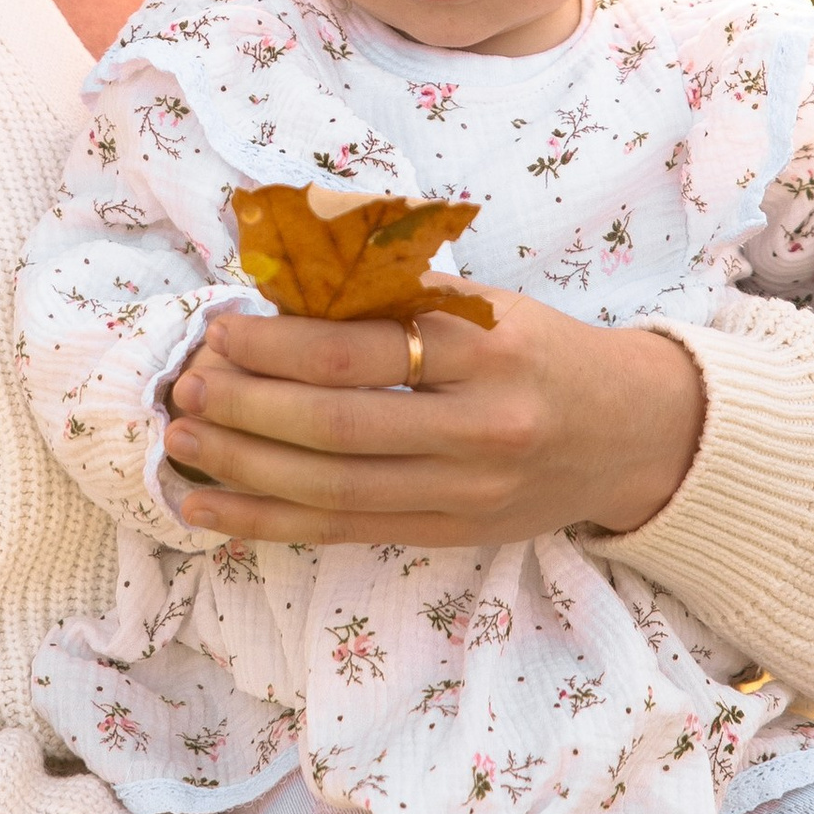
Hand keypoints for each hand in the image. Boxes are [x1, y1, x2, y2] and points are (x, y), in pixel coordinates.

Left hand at [162, 294, 704, 547]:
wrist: (632, 433)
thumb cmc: (542, 353)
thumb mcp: (488, 305)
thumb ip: (396, 294)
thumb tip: (282, 279)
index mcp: (488, 350)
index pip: (364, 349)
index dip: (279, 342)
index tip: (220, 330)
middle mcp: (481, 426)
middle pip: (340, 426)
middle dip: (248, 407)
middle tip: (188, 385)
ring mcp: (466, 490)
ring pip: (334, 488)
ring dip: (243, 466)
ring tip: (180, 441)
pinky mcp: (450, 533)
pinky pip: (343, 531)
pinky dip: (268, 521)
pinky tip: (209, 507)